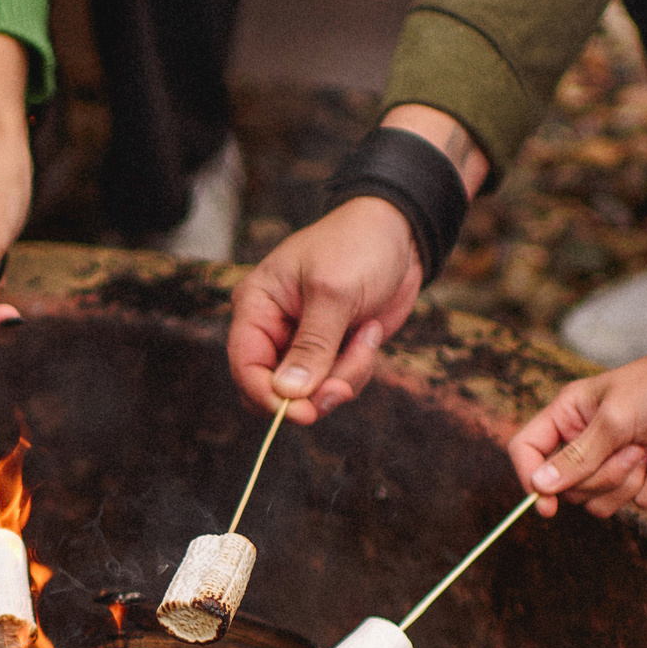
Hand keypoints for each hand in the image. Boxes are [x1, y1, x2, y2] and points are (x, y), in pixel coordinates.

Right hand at [226, 106, 484, 421]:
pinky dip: (358, 369)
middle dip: (313, 393)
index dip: (270, 397)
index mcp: (256, 306)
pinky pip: (336, 384)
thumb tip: (287, 395)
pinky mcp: (331, 352)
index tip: (304, 414)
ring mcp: (302, 344)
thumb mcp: (334, 293)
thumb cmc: (358, 247)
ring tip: (367, 336)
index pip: (245, 367)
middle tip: (345, 386)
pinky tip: (370, 333)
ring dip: (345, 376)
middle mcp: (273, 329)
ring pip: (309, 394)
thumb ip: (312, 346)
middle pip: (274, 390)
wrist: (401, 233)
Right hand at [508, 294, 646, 515]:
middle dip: (601, 477)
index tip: (547, 505)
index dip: (531, 478)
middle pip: (568, 487)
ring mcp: (618, 460)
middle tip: (630, 450)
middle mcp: (588, 439)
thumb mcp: (616, 420)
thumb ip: (576, 458)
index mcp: (569, 414)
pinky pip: (638, 503)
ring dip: (629, 482)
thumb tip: (539, 486)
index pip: (528, 450)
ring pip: (601, 501)